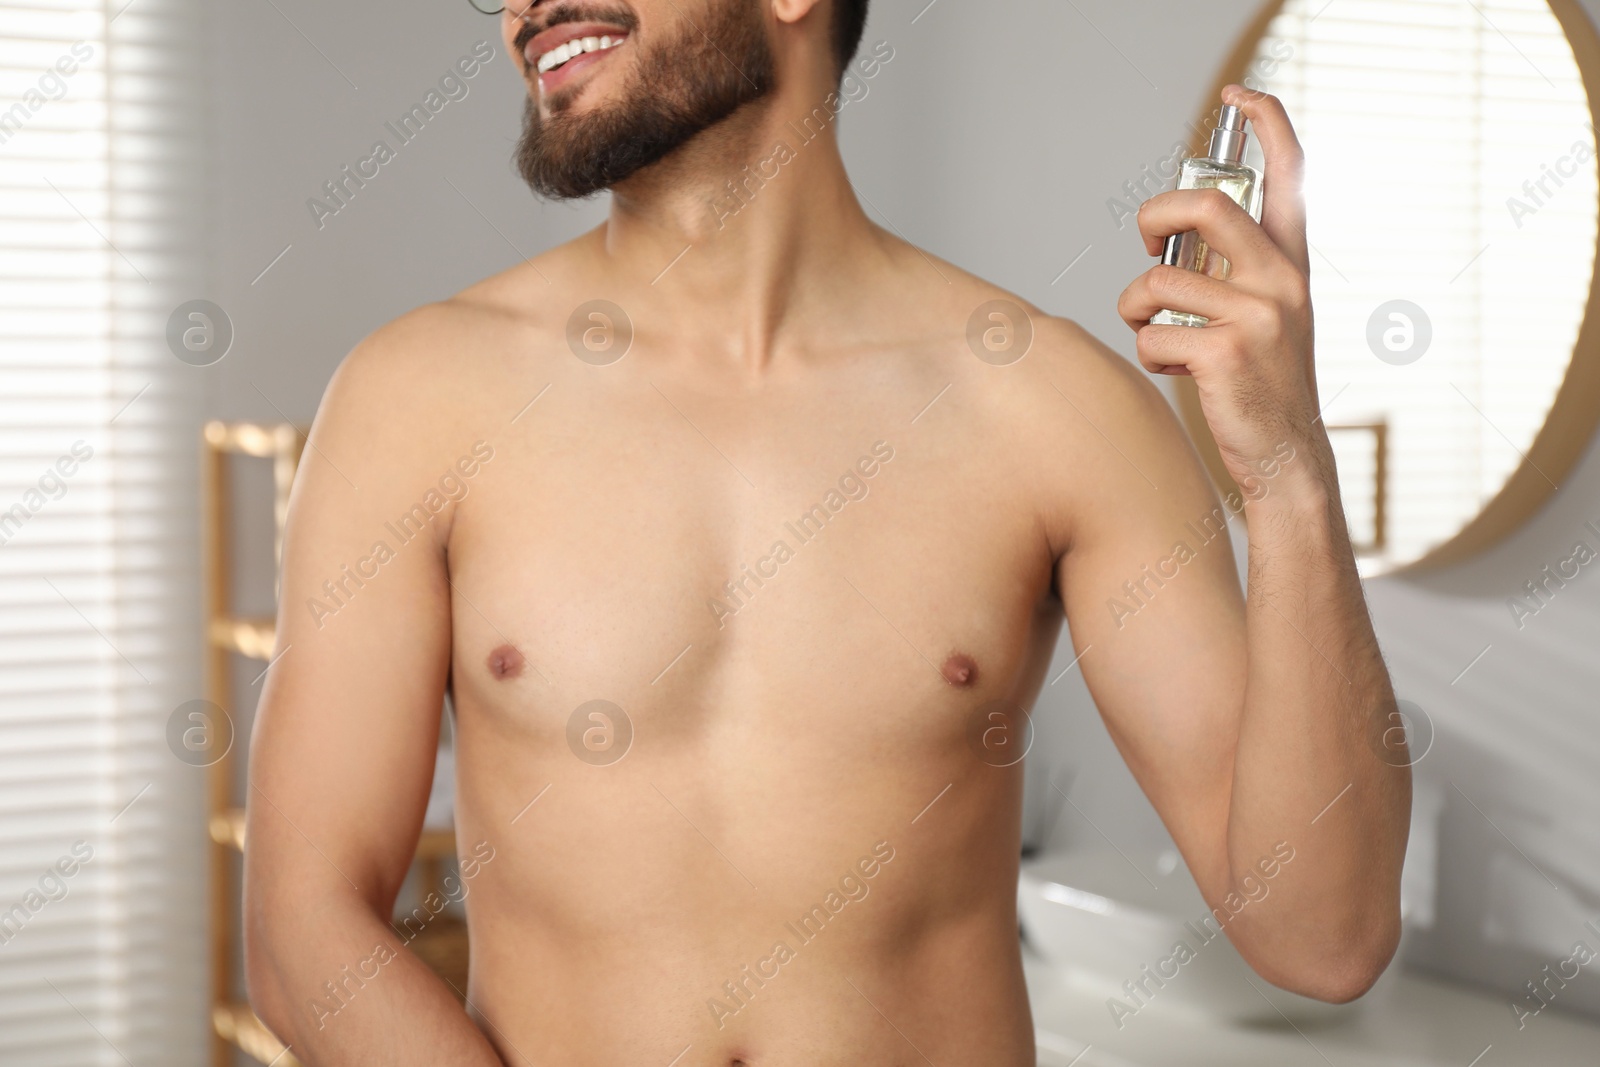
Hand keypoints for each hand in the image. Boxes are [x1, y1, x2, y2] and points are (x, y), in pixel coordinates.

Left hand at [1116, 85, 1322, 490]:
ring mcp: (1257, 314)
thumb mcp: (1262, 313)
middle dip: (1155, 215)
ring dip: (1137, 311)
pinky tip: (1174, 370)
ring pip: (1158, 282)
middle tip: (1148, 240)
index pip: (1290, 173)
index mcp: (1290, 261)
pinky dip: (1149, 353)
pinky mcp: (1227, 352)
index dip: (1266, 122)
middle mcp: (1281, 278)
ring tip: (1156, 335)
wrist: (1285, 452)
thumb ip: (1231, 271)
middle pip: (1203, 204)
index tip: (1239, 94)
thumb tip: (1169, 236)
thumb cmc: (1259, 381)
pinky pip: (1154, 335)